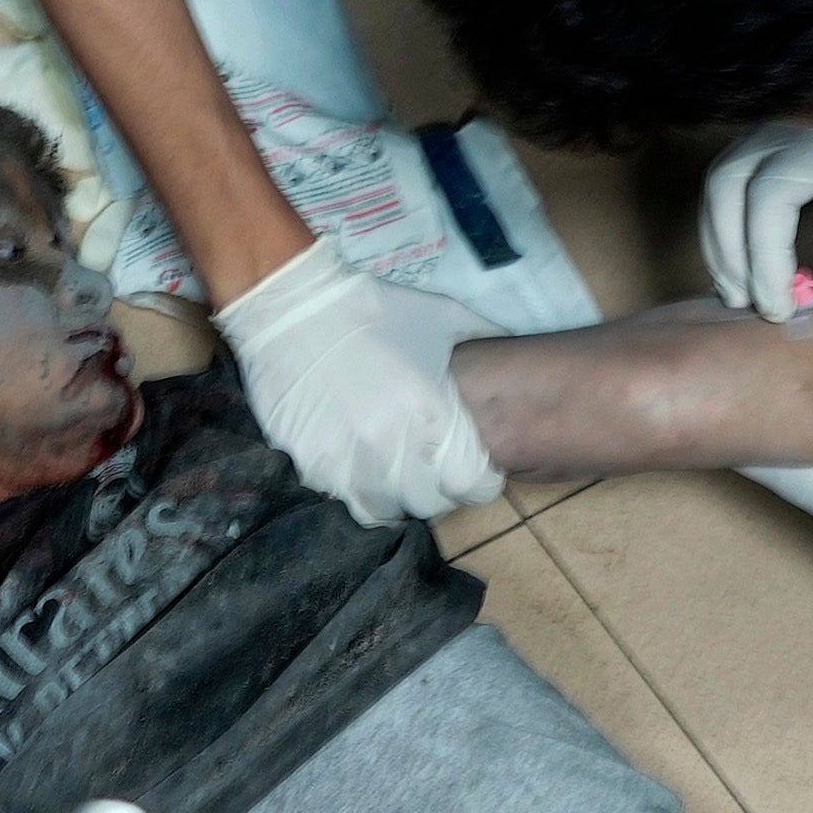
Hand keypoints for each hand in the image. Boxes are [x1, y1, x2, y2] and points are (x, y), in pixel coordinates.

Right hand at [214, 239, 503, 522]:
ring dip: (393, 494)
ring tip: (393, 472)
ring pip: (383, 508)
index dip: (479, 480)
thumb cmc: (374, 309)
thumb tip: (519, 360)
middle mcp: (389, 444)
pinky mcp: (311, 462)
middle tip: (431, 468)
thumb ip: (487, 343)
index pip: (471, 483)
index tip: (474, 471)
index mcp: (430, 411)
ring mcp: (346, 458)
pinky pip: (342, 495)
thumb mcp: (444, 317)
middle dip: (436, 487)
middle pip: (428, 502)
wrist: (292, 305)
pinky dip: (355, 485)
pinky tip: (356, 461)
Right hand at [701, 114, 812, 319]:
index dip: (764, 264)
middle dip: (727, 250)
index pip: (764, 207)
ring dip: (725, 228)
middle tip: (748, 303)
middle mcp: (789, 122)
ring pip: (729, 172)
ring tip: (743, 279)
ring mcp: (790, 115)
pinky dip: (740, 204)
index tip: (779, 310)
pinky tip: (761, 234)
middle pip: (725, 188)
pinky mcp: (802, 116)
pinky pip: (748, 161)